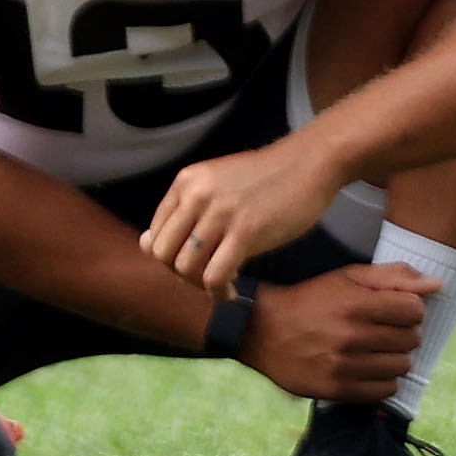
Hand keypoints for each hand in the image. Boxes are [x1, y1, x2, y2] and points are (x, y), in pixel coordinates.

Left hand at [140, 132, 348, 295]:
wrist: (308, 163)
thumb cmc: (265, 179)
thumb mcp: (216, 184)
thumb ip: (185, 211)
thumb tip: (146, 244)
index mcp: (185, 182)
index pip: (153, 235)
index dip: (170, 259)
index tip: (195, 265)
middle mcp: (196, 195)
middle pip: (163, 254)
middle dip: (181, 275)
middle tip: (206, 279)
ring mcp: (220, 212)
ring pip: (185, 267)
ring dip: (201, 286)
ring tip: (223, 285)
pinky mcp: (247, 232)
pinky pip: (215, 275)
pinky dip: (219, 292)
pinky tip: (232, 292)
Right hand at [238, 264, 435, 405]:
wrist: (262, 331)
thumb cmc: (311, 300)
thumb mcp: (345, 277)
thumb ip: (392, 277)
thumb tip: (437, 285)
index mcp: (355, 303)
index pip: (415, 310)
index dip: (409, 308)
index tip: (393, 308)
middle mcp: (351, 336)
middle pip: (412, 339)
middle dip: (402, 332)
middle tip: (381, 329)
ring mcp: (344, 366)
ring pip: (403, 366)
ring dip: (394, 357)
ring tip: (373, 349)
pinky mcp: (337, 389)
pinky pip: (386, 390)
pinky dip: (383, 379)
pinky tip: (366, 367)